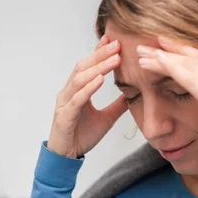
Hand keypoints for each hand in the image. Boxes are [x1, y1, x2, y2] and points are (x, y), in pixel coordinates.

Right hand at [48, 35, 127, 157]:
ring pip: (80, 79)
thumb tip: (133, 95)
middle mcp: (69, 92)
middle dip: (101, 54)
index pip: (89, 66)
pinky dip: (89, 88)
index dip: (99, 52)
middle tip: (117, 44)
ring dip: (98, 68)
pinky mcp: (64, 116)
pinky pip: (77, 99)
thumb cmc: (82, 136)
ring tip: (114, 59)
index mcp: (77, 91)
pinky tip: (100, 80)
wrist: (67, 156)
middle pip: (84, 67)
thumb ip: (118, 106)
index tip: (113, 40)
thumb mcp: (106, 118)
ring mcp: (65, 103)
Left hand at [136, 36, 197, 172]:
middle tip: (151, 42)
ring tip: (142, 52)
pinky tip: (153, 63)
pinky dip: (168, 67)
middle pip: (197, 57)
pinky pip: (188, 77)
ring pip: (188, 64)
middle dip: (172, 48)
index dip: (188, 52)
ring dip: (163, 56)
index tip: (169, 46)